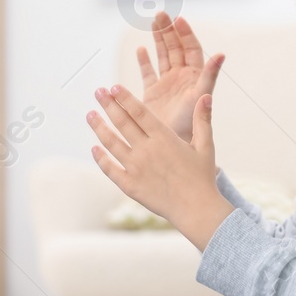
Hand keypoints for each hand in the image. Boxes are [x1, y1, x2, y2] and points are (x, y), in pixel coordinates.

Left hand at [87, 83, 233, 248]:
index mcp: (164, 138)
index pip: (139, 112)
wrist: (195, 209)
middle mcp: (146, 150)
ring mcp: (135, 167)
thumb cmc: (202, 177)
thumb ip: (202, 120)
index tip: (113, 87)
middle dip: (108, 105)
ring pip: (111, 143)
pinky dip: (100, 158)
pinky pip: (110, 168)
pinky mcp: (129, 185)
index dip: (124, 98)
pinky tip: (94, 148)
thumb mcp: (206, 146)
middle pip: (122, 123)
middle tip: (98, 92)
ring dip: (98, 127)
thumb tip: (205, 97)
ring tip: (90, 114)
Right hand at [137, 12, 223, 142]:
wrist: (172, 146)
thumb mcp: (201, 96)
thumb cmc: (192, 124)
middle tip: (160, 14)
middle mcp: (182, 77)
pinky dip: (144, 61)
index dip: (185, 33)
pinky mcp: (152, 93)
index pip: (191, 48)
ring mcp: (167, 84)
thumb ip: (210, 75)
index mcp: (195, 76)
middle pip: (175, 48)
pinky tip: (141, 49)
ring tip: (153, 21)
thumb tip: (222, 54)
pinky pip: (148, 73)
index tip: (178, 19)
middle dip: (168, 30)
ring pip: (162, 56)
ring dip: (158, 39)